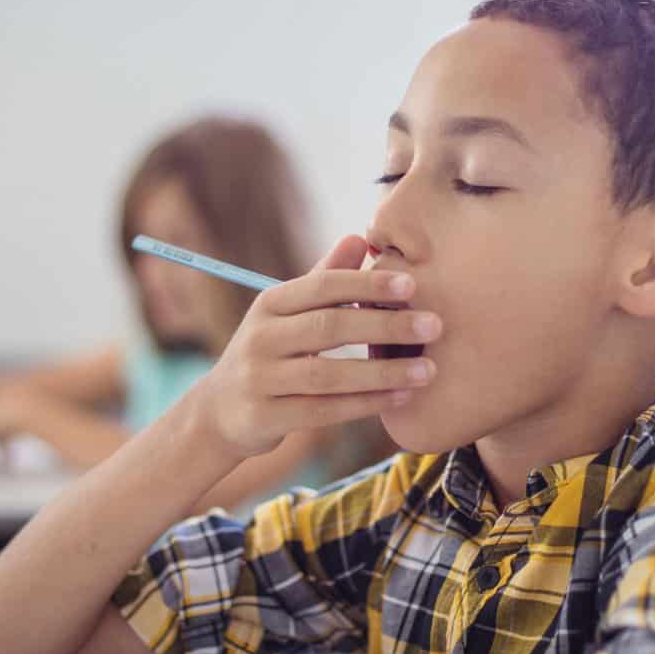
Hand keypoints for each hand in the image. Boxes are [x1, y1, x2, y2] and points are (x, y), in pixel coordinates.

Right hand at [190, 234, 440, 458]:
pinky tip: (401, 397)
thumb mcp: (288, 314)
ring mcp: (260, 379)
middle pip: (329, 327)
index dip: (367, 283)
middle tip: (434, 325)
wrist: (220, 412)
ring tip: (428, 370)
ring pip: (329, 374)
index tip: (412, 285)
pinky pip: (324, 411)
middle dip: (386, 325)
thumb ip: (324, 278)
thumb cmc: (271, 353)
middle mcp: (260, 337)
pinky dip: (365, 404)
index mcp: (270, 303)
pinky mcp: (265, 416)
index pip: (322, 286)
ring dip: (383, 372)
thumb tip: (359, 236)